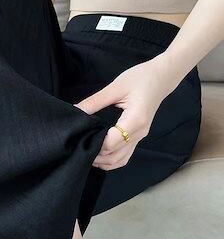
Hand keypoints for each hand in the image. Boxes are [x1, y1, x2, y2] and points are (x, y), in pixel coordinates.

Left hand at [74, 55, 177, 170]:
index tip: (80, 138)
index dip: (95, 145)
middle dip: (96, 156)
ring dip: (104, 161)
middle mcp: (139, 133)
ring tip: (87, 153)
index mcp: (135, 121)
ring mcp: (141, 136)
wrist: (162, 77)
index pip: (111, 143)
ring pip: (121, 159)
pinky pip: (126, 154)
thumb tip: (76, 110)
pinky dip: (112, 159)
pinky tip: (100, 154)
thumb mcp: (115, 87)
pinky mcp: (139, 135)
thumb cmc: (140, 78)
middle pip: (115, 156)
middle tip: (78, 147)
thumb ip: (95, 101)